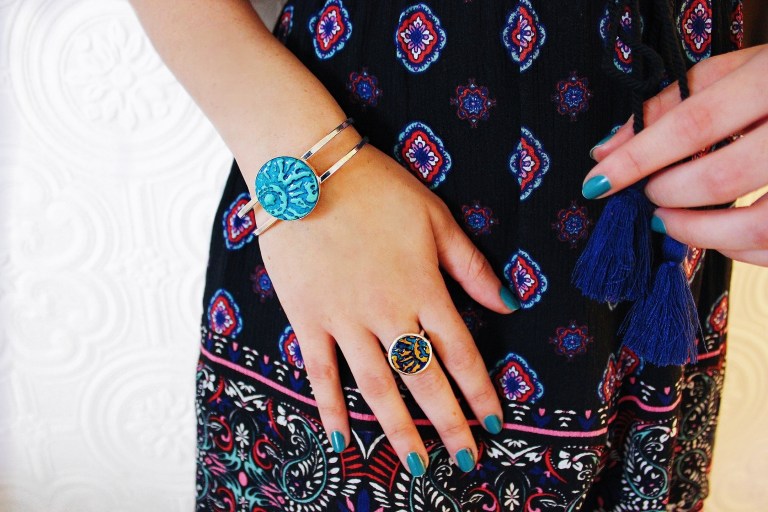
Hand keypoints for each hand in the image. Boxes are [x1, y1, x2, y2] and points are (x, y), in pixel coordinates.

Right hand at [257, 140, 516, 475]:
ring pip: (376, 386)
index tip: (495, 423)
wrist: (307, 171)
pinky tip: (341, 439)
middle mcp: (387, 313)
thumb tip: (508, 303)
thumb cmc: (378, 188)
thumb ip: (471, 266)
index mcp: (424, 288)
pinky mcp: (307, 319)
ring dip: (399, 429)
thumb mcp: (436, 218)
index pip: (460, 353)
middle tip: (465, 462)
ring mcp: (344, 320)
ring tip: (416, 465)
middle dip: (449, 424)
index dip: (480, 392)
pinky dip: (330, 408)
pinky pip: (320, 373)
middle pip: (424, 379)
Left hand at [585, 44, 767, 265]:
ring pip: (757, 224)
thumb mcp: (731, 72)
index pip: (694, 124)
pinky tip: (717, 235)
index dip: (638, 159)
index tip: (598, 182)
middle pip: (722, 178)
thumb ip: (667, 105)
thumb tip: (606, 150)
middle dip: (668, 194)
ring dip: (698, 232)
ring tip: (669, 220)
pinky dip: (738, 250)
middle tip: (650, 194)